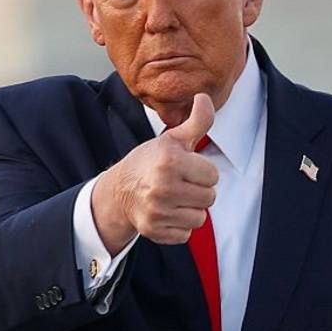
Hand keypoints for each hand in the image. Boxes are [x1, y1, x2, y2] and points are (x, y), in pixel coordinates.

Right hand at [91, 93, 218, 250]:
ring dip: (191, 209)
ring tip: (175, 198)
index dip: (202, 171)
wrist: (119, 189)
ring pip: (200, 218)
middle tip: (180, 183)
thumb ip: (196, 121)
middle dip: (198, 190)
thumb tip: (205, 97)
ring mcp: (157, 211)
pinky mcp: (154, 230)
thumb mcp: (172, 139)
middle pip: (209, 198)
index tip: (186, 168)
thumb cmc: (150, 161)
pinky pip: (185, 233)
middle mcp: (162, 187)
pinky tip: (167, 212)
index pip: (213, 176)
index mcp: (170, 161)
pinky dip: (179, 225)